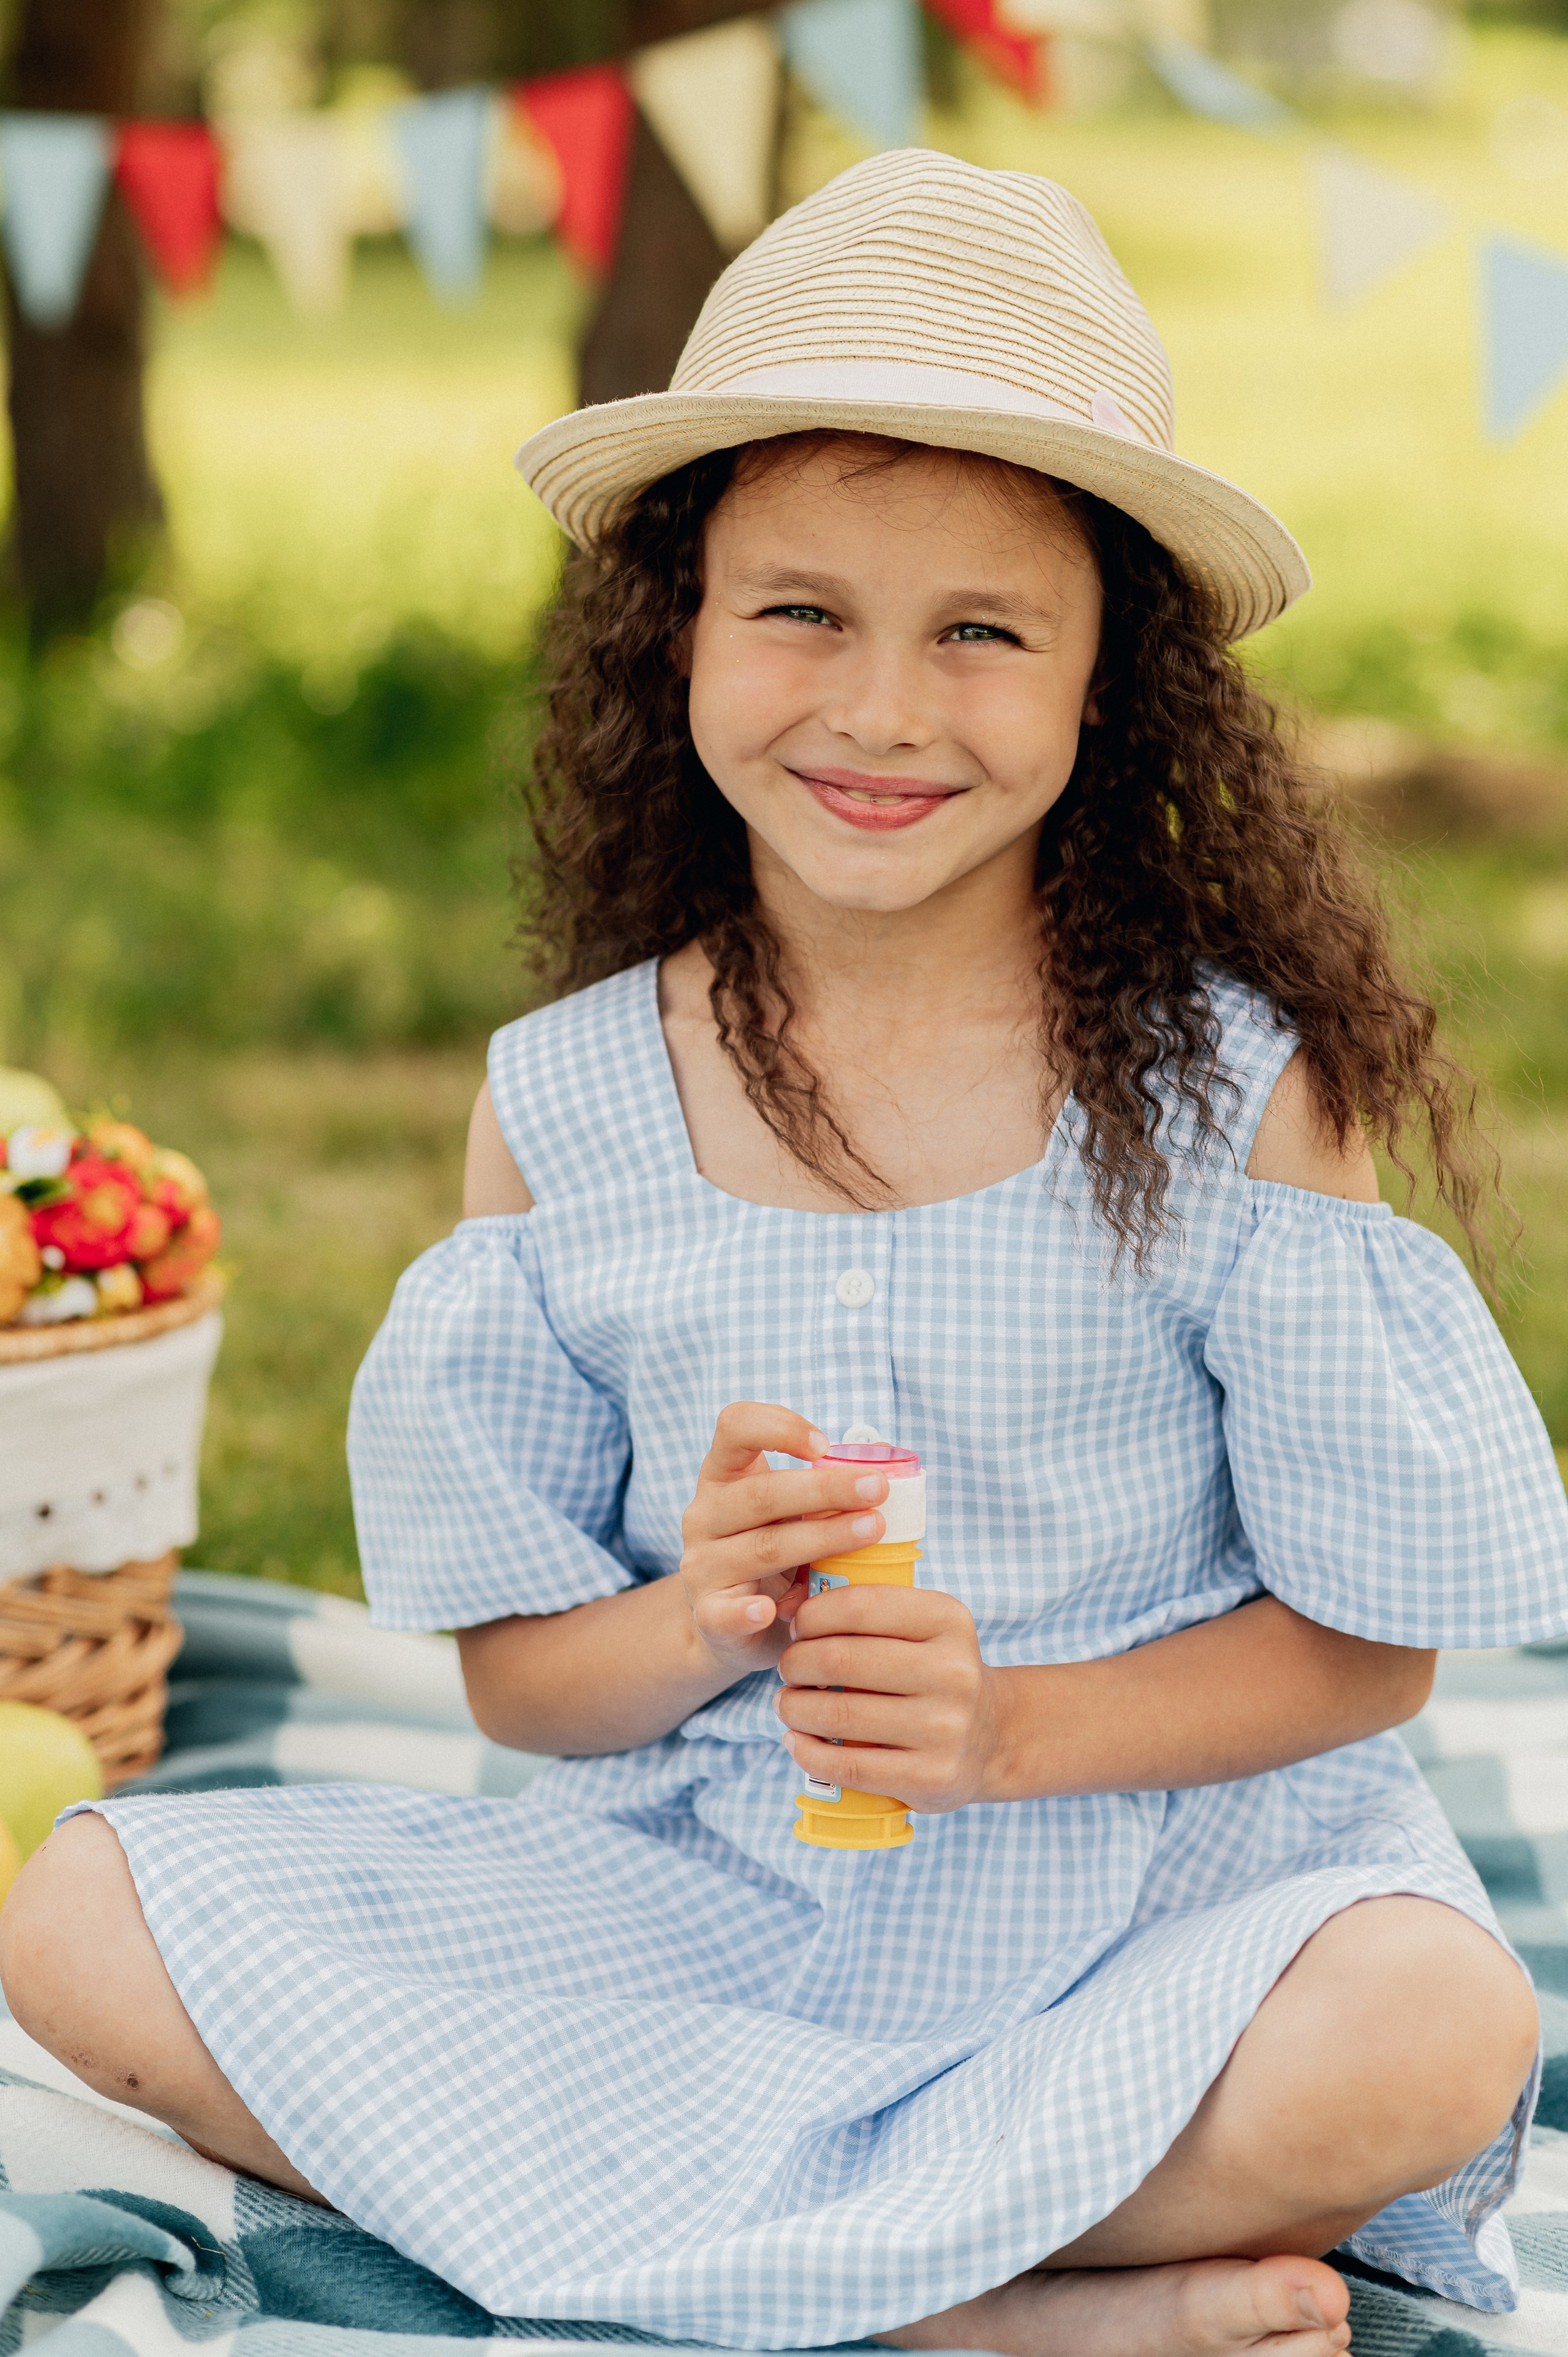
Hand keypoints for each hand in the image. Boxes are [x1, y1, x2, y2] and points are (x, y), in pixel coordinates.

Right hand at [679, 1403, 888, 1679]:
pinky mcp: (707, 1614)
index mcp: (723, 1476)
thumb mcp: (791, 1513)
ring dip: (821, 1537)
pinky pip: (724, 1612)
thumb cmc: (775, 1554)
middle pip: (762, 1493)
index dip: (778, 1427)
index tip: (825, 1446)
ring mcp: (702, 1565)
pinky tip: (773, 1610)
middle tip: (877, 1490)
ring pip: (762, 1547)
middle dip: (825, 1489)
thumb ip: (824, 1486)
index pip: (735, 1428)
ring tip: (871, 1531)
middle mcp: (705, 1514)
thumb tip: (883, 1452)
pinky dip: (747, 1611)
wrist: (730, 1626)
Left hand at [776, 1584, 1003, 1813]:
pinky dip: (809, 1753)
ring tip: (786, 1704)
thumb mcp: (926, 1627)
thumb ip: (874, 1613)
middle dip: (796, 1662)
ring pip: (839, 1715)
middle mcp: (953, 1671)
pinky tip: (797, 1741)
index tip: (797, 1627)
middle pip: (841, 1660)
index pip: (860, 1606)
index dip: (813, 1615)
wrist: (994, 1737)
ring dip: (794, 1708)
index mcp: (948, 1621)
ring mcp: (946, 1728)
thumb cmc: (936, 1673)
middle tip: (788, 1669)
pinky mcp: (933, 1777)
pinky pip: (850, 1766)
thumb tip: (793, 1609)